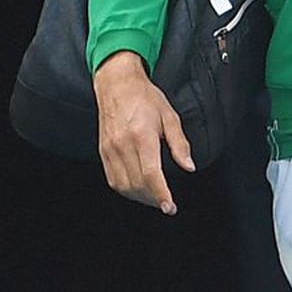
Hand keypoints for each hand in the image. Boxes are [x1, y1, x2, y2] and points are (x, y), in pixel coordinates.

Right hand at [92, 51, 193, 212]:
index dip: (161, 195)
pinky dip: (126, 189)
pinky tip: (137, 189)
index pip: (151, 174)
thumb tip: (189, 166)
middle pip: (137, 184)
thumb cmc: (145, 97)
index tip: (169, 206)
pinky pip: (113, 179)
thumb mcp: (170, 116)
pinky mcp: (103, 151)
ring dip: (140, 197)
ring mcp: (110, 149)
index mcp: (142, 135)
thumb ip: (180, 144)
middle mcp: (123, 144)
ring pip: (123, 186)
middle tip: (166, 203)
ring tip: (154, 198)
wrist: (117, 84)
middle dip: (153, 199)